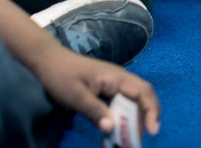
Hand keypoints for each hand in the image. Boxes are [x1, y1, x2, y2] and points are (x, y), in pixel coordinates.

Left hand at [35, 48, 160, 136]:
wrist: (47, 61)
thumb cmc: (61, 75)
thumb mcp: (76, 96)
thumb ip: (95, 112)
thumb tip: (112, 129)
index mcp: (116, 77)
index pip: (143, 92)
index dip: (152, 110)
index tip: (153, 130)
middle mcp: (119, 80)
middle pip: (141, 100)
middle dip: (143, 122)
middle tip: (134, 142)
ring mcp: (113, 85)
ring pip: (131, 105)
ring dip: (131, 123)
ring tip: (124, 142)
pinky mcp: (106, 91)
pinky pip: (119, 107)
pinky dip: (120, 120)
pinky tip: (112, 133)